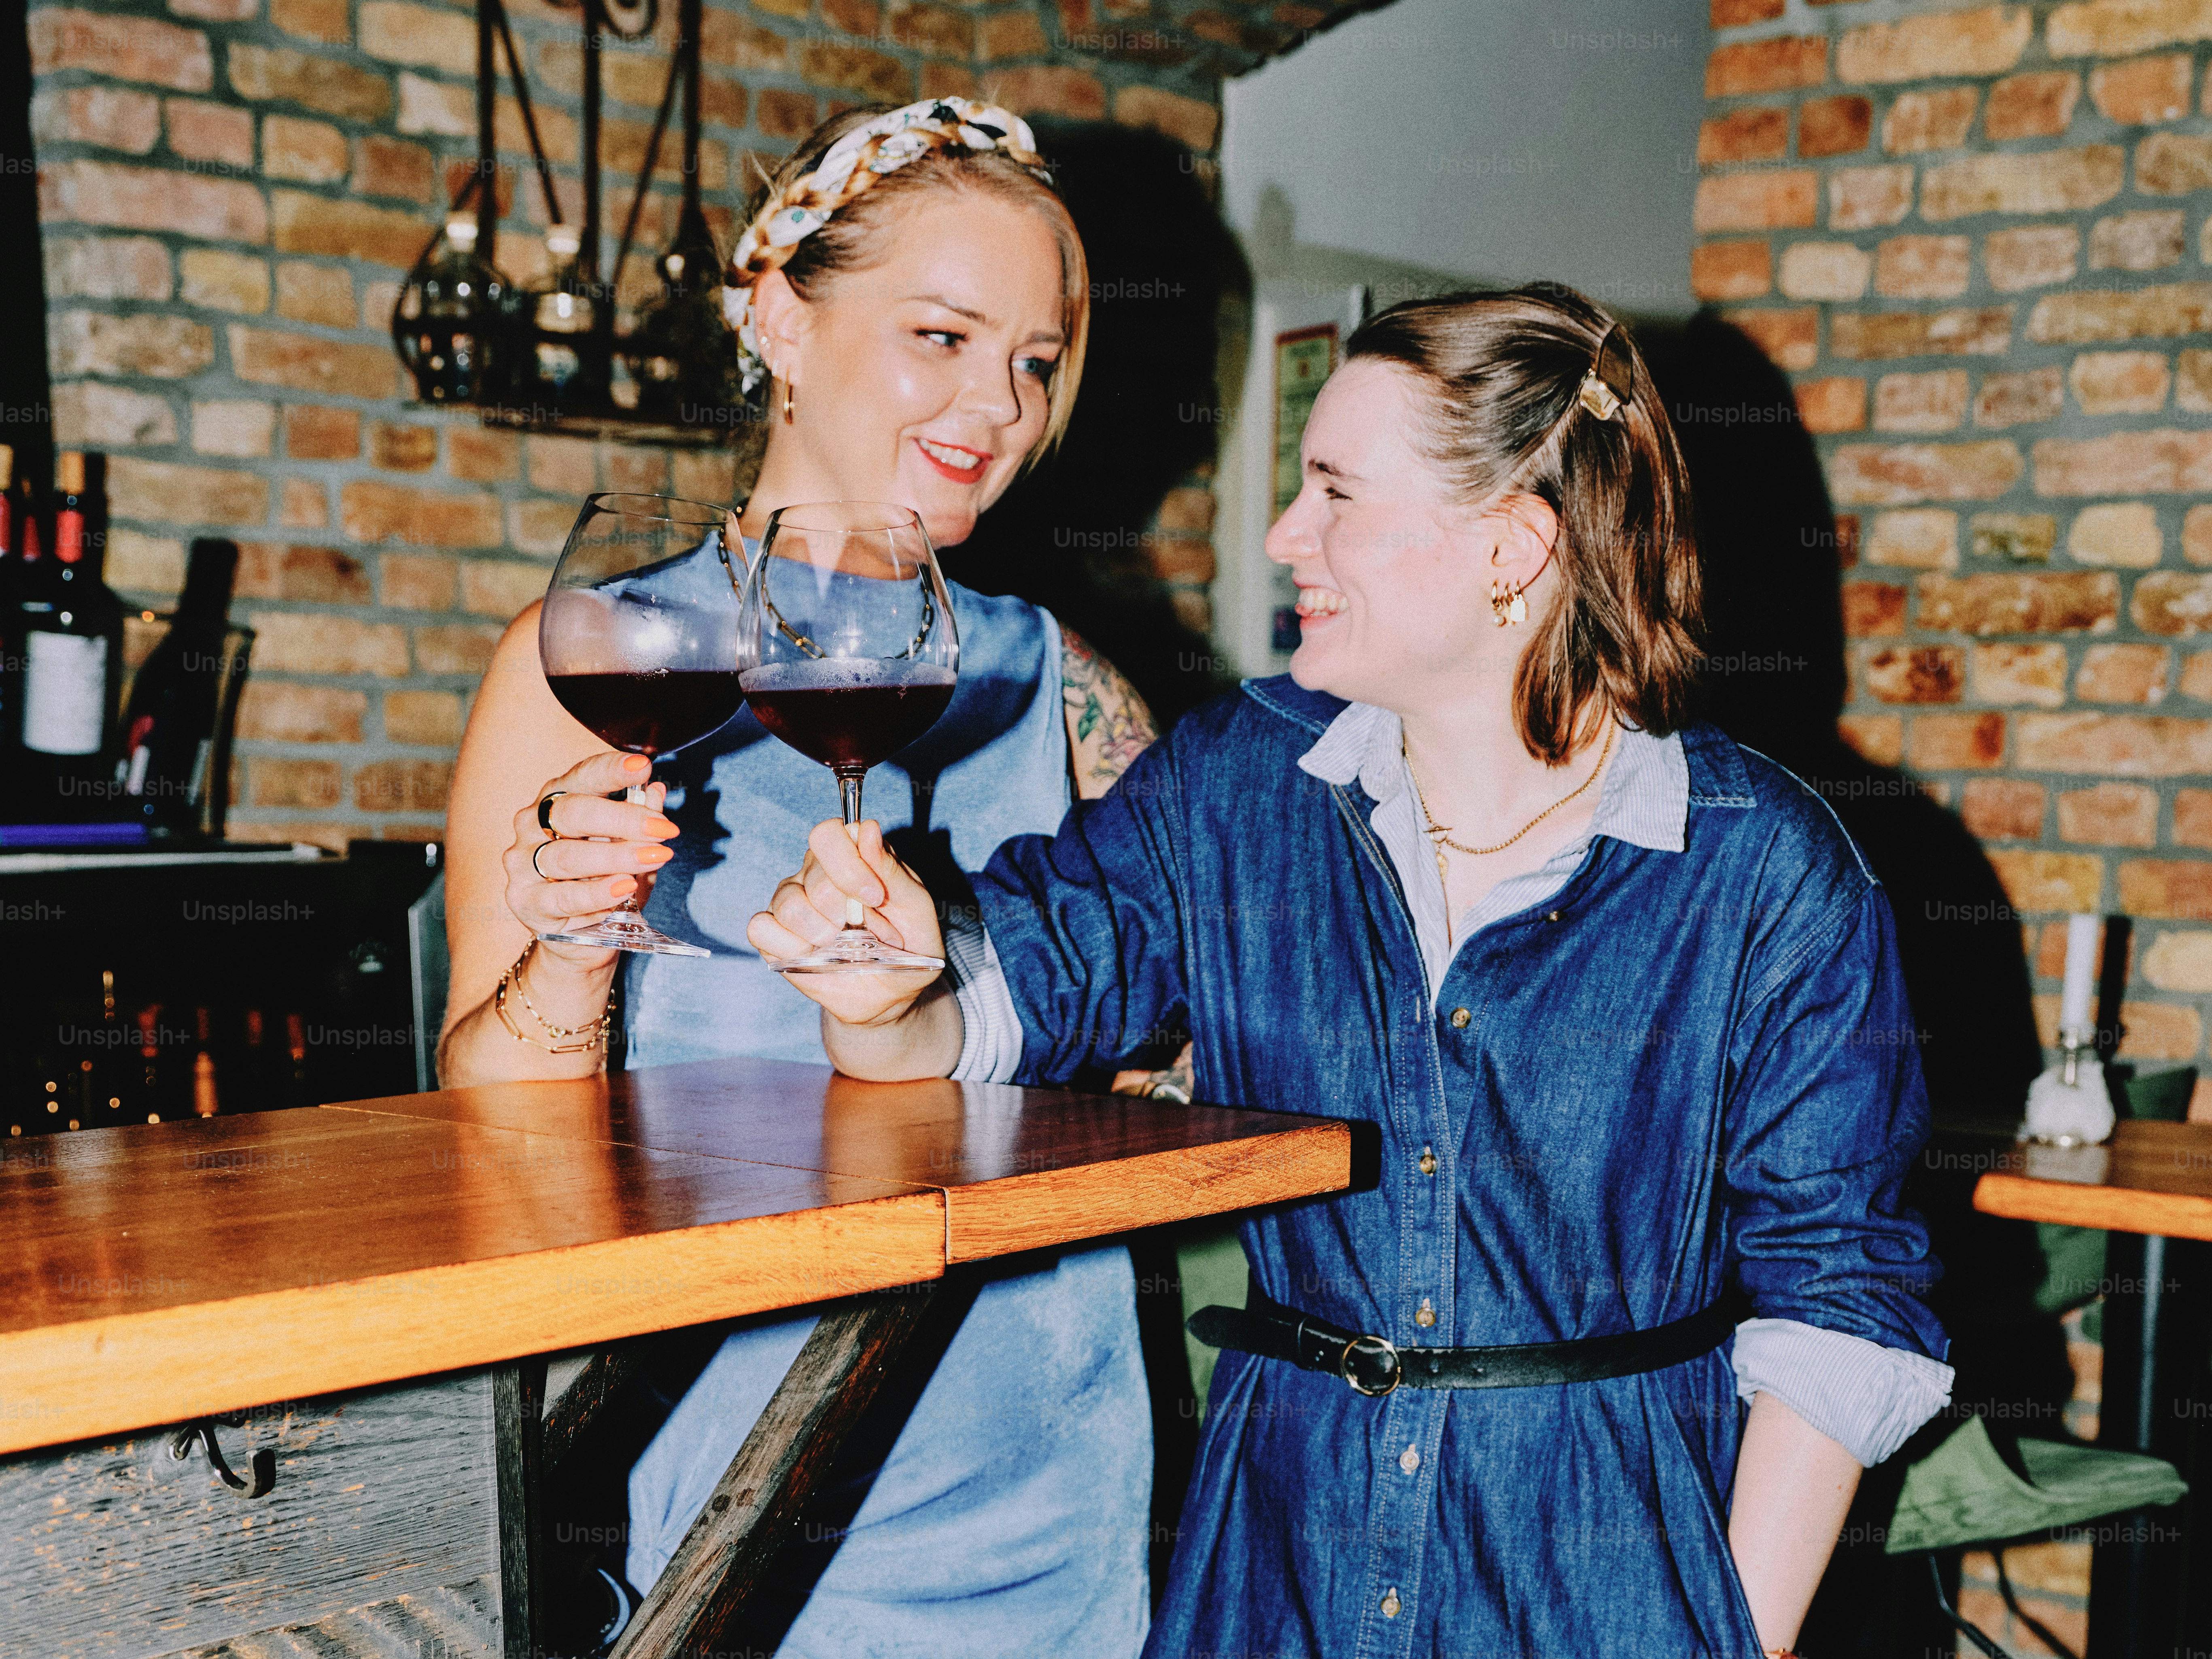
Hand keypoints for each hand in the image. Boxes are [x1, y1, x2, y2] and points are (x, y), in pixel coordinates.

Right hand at [503, 751, 678, 967]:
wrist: (582, 936)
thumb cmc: (606, 881)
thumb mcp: (632, 848)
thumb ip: (641, 821)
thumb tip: (657, 791)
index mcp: (556, 800)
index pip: (580, 776)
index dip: (610, 769)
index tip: (643, 767)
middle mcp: (531, 825)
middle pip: (572, 812)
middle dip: (623, 818)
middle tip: (663, 829)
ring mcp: (522, 862)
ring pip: (567, 855)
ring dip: (616, 856)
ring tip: (654, 858)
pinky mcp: (523, 901)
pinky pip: (562, 896)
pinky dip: (597, 893)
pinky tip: (625, 886)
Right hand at [747, 819, 944, 1026]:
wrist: (889, 996)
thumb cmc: (906, 948)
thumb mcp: (916, 911)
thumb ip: (892, 871)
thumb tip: (869, 830)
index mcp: (852, 856)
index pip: (829, 833)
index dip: (848, 863)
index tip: (875, 898)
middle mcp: (816, 872)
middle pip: (813, 872)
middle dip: (842, 908)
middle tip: (860, 930)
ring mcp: (790, 901)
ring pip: (788, 902)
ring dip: (820, 931)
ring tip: (838, 945)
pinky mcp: (772, 934)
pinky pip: (761, 928)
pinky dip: (789, 947)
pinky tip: (812, 955)